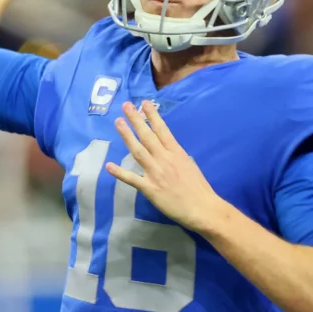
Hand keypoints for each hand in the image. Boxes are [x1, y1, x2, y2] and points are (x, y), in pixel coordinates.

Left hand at [106, 101, 224, 232]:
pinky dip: (120, 173)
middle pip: (147, 136)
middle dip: (136, 120)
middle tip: (125, 106)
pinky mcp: (150, 189)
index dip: (152, 116)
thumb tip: (167, 149)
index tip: (144, 103)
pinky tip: (109, 166)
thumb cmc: (199, 188)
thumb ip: (176, 156)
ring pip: (138, 151)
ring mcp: (156, 173)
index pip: (162, 130)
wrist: (202, 208)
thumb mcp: (189, 165)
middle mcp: (165, 159)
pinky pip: (133, 179)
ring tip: (118, 123)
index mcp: (177, 153)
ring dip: (127, 136)